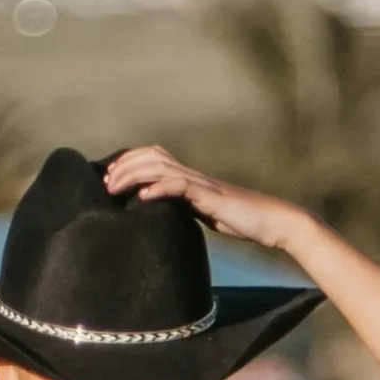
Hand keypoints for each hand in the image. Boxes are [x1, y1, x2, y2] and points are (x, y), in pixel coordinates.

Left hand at [104, 145, 305, 249]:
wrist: (273, 222)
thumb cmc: (242, 220)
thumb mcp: (203, 214)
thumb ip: (182, 209)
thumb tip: (159, 214)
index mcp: (190, 179)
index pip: (155, 158)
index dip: (129, 163)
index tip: (109, 179)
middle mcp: (194, 175)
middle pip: (152, 156)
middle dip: (124, 166)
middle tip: (106, 184)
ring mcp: (203, 183)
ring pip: (161, 166)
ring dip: (133, 175)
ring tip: (115, 188)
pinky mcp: (212, 196)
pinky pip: (182, 187)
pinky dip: (160, 189)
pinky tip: (144, 196)